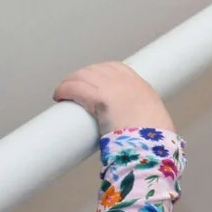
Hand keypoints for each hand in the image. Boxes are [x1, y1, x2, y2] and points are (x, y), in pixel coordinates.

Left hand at [54, 62, 174, 136]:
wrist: (150, 144)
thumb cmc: (152, 138)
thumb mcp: (152, 117)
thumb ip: (139, 115)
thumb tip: (130, 126)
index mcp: (140, 85)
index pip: (115, 68)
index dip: (99, 72)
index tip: (92, 81)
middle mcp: (126, 81)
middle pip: (96, 70)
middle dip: (82, 77)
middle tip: (74, 89)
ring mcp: (112, 87)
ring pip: (83, 76)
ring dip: (70, 83)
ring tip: (63, 93)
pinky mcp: (98, 96)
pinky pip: (75, 87)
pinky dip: (64, 89)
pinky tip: (59, 96)